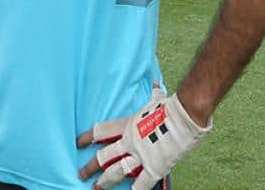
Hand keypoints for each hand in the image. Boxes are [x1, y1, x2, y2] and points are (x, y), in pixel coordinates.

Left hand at [76, 85, 210, 189]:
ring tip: (95, 187)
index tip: (79, 142)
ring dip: (105, 181)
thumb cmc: (171, 106)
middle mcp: (130, 142)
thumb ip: (153, 96)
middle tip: (81, 173)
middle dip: (91, 166)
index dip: (89, 137)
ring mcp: (140, 156)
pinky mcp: (154, 167)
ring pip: (116, 172)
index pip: (102, 131)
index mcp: (128, 125)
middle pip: (104, 156)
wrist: (185, 115)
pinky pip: (141, 183)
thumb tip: (156, 85)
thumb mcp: (157, 100)